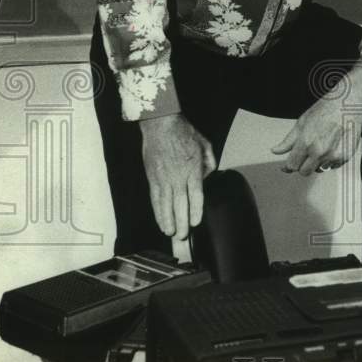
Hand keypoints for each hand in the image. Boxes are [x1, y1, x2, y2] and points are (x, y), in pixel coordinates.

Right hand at [139, 113, 216, 239]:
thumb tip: (208, 176)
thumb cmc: (183, 133)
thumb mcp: (205, 145)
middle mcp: (177, 177)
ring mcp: (163, 178)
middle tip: (183, 237)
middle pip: (180, 205)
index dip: (195, 211)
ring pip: (165, 205)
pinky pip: (155, 198)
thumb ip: (209, 163)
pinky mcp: (152, 178)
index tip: (196, 223)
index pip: (196, 195)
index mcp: (192, 169)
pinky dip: (157, 211)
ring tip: (170, 233)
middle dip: (181, 222)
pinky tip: (159, 220)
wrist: (161, 125)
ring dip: (168, 221)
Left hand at [271, 70, 361, 175]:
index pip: (292, 165)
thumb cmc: (326, 109)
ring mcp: (332, 155)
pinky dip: (330, 160)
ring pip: (319, 170)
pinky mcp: (344, 156)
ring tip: (321, 147)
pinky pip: (332, 166)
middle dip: (302, 165)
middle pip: (305, 172)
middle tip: (305, 156)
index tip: (290, 164)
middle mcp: (319, 151)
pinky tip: (331, 147)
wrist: (348, 104)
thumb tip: (275, 150)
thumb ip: (288, 141)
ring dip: (317, 163)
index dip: (289, 165)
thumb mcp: (302, 122)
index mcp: (306, 142)